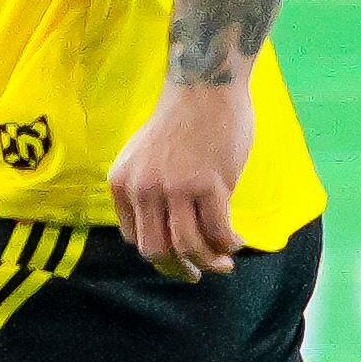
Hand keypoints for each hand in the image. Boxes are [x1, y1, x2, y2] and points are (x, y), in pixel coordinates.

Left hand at [111, 75, 253, 278]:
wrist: (204, 87)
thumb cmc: (180, 121)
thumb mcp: (143, 158)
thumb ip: (146, 192)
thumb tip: (168, 236)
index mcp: (122, 183)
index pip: (135, 239)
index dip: (159, 255)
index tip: (178, 259)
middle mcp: (143, 189)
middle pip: (157, 251)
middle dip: (179, 269)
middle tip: (197, 274)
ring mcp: (175, 188)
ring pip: (189, 247)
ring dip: (209, 263)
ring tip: (224, 264)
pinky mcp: (208, 184)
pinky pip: (218, 231)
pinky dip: (229, 244)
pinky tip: (238, 243)